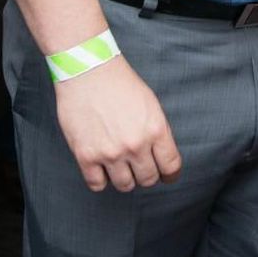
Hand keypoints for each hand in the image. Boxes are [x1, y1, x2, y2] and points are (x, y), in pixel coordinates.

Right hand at [54, 55, 182, 191]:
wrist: (87, 70)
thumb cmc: (119, 83)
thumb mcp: (150, 104)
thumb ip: (157, 131)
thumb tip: (160, 156)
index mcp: (155, 129)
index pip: (171, 166)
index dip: (170, 174)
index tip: (166, 175)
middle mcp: (135, 144)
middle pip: (148, 179)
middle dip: (146, 174)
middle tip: (139, 166)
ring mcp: (110, 152)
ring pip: (124, 185)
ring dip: (124, 178)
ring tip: (119, 165)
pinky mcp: (86, 156)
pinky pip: (97, 185)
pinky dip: (100, 179)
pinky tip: (101, 167)